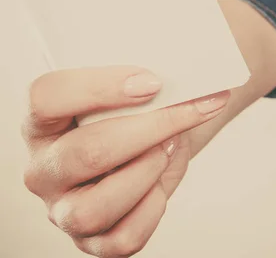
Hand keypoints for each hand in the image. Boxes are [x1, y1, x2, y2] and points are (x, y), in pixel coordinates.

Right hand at [21, 66, 229, 256]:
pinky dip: (153, 208)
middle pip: (85, 152)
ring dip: (147, 173)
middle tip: (182, 113)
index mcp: (43, 120)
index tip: (153, 83)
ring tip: (167, 149)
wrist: (156, 143)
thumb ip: (141, 84)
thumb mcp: (135, 91)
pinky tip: (160, 183)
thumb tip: (180, 89)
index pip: (48, 97)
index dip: (102, 87)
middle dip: (147, 131)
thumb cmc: (138, 113)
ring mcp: (64, 210)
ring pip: (95, 208)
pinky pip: (123, 238)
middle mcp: (44, 169)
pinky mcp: (92, 241)